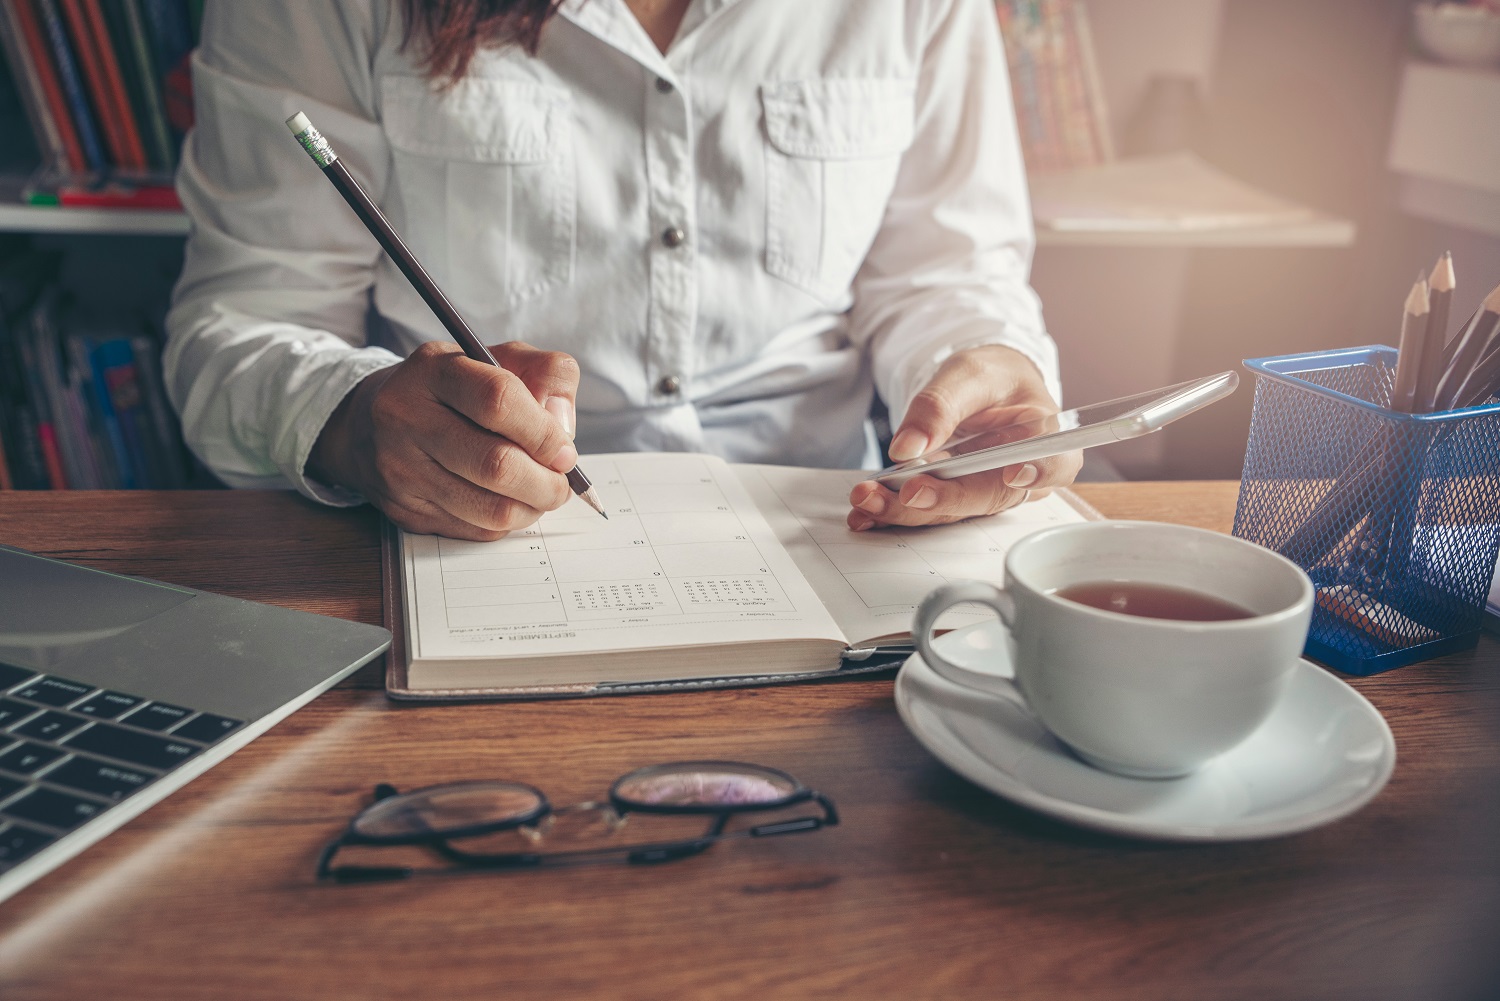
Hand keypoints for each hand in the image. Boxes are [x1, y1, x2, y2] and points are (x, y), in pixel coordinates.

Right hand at [309, 341, 580, 540]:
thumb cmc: (452, 391)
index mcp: (433, 370)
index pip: (498, 400)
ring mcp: (401, 469)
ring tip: (541, 494)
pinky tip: (508, 502)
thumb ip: (545, 375)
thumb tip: (563, 426)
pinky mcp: (404, 510)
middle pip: (496, 464)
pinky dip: (505, 522)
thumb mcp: (498, 360)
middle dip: (545, 482)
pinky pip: (474, 530)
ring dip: (532, 508)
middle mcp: (406, 417)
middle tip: (562, 483)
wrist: (370, 424)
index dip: (544, 432)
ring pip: (490, 509)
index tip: (565, 451)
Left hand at [847, 345, 1079, 529]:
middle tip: (903, 494)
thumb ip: (941, 406)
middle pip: (987, 498)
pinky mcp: (954, 497)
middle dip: (941, 501)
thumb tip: (908, 447)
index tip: (1013, 474)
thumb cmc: (991, 377)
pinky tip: (864, 512)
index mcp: (1044, 439)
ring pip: (951, 511)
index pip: (1055, 464)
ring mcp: (984, 491)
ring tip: (866, 500)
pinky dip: (893, 511)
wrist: (980, 386)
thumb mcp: (969, 373)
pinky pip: (927, 509)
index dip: (1039, 474)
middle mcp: (1020, 476)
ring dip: (905, 511)